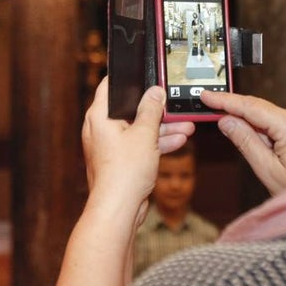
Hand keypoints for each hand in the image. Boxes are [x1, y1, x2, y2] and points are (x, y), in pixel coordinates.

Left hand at [81, 78, 194, 205]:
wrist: (119, 209)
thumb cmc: (124, 172)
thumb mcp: (145, 133)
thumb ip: (152, 109)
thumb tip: (155, 92)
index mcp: (99, 116)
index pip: (110, 86)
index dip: (128, 79)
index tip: (146, 76)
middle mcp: (101, 129)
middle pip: (129, 109)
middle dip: (155, 109)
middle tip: (172, 105)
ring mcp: (110, 146)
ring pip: (138, 129)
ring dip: (162, 127)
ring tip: (186, 125)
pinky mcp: (120, 161)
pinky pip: (139, 145)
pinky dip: (156, 143)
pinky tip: (178, 140)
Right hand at [199, 91, 285, 194]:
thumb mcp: (268, 170)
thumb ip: (246, 142)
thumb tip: (226, 120)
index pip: (250, 106)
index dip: (225, 100)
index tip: (206, 95)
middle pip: (260, 110)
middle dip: (241, 120)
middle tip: (222, 130)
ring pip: (271, 117)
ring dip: (260, 131)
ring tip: (270, 160)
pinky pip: (283, 122)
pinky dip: (272, 132)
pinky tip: (275, 152)